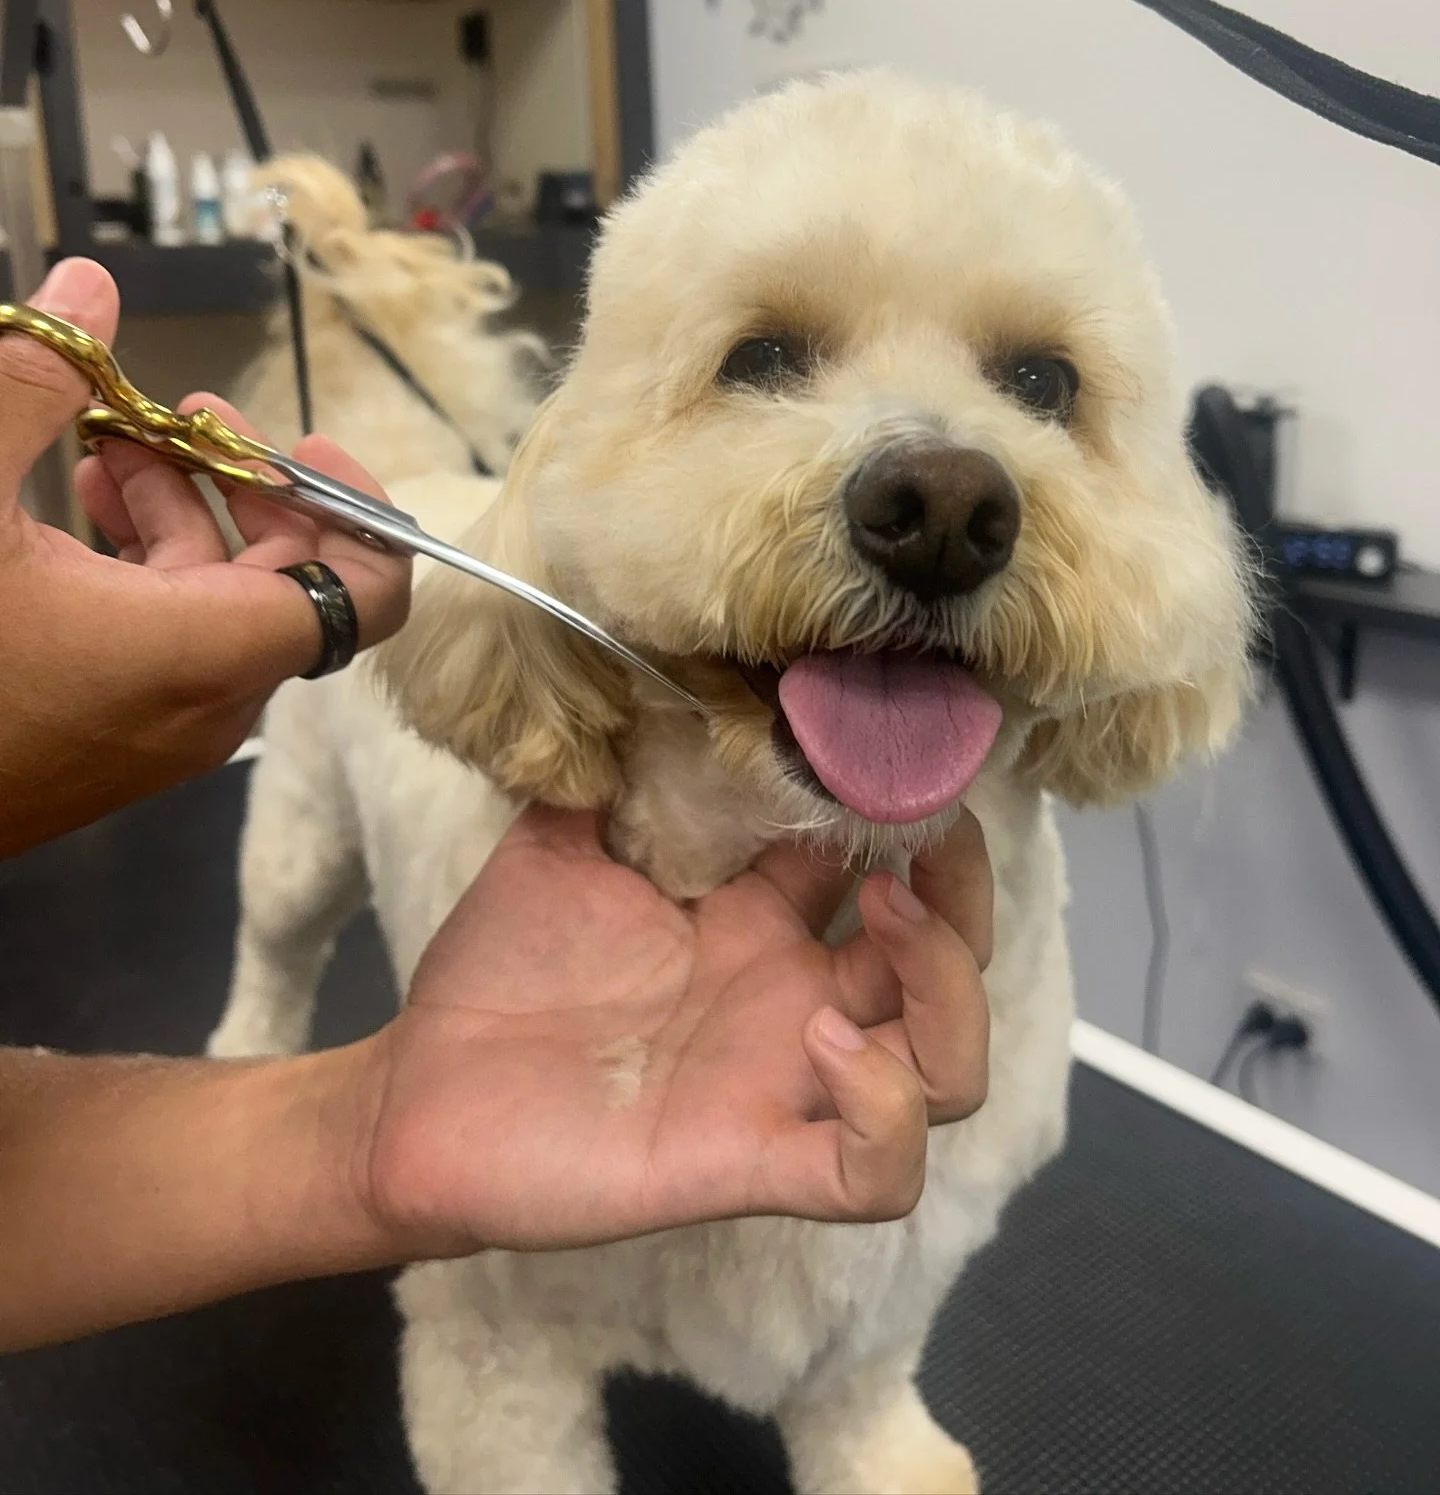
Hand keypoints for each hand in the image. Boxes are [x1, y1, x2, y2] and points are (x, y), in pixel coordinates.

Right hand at [0, 258, 410, 856]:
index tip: (304, 441)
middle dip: (243, 481)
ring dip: (181, 515)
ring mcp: (166, 725)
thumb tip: (89, 285)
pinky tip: (79, 509)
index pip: (366, 594)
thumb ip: (31, 388)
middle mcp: (211, 698)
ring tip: (107, 444)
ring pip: (218, 604)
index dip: (358, 510)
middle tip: (177, 411)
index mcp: (209, 650)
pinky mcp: (118, 734)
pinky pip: (170, 639)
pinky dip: (145, 568)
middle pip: (288, 579)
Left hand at [352, 806, 991, 1253]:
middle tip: (927, 833)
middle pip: (948, 961)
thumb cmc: (500, 969)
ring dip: (948, 989)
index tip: (896, 747)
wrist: (421, 1090)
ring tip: (888, 914)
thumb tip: (646, 670)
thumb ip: (615, 773)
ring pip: (949, 1068)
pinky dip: (887, 1112)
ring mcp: (784, 1083)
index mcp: (758, 922)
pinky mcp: (754, 1160)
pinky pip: (879, 1174)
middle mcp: (792, 999)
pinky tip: (825, 1042)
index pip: (881, 863)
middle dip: (963, 891)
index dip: (907, 812)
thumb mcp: (559, 845)